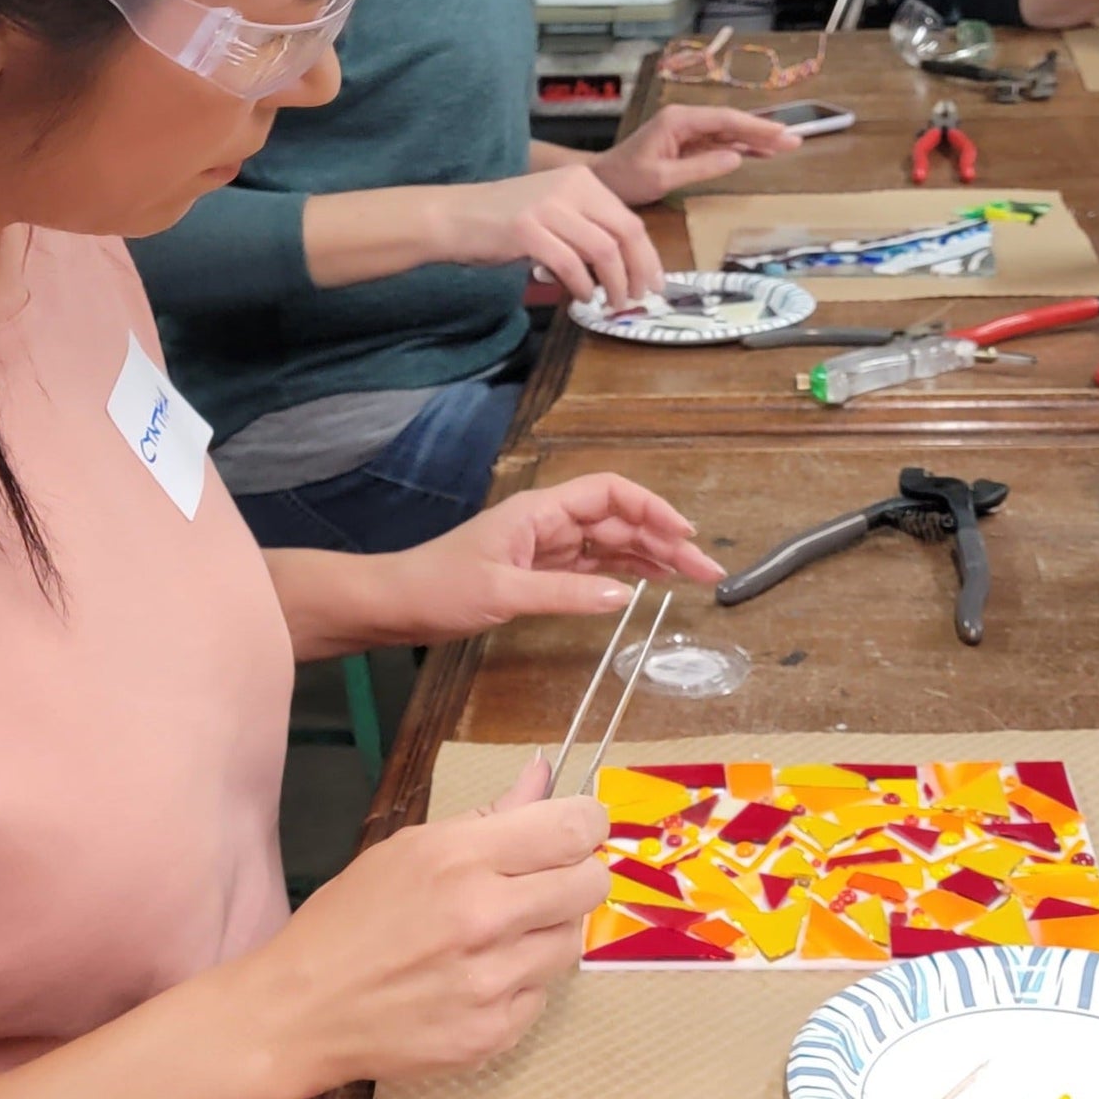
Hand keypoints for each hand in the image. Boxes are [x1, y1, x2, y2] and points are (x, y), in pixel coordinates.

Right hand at [250, 752, 610, 1084]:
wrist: (303, 1010)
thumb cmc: (350, 920)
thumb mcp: (409, 848)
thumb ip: (489, 816)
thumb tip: (542, 776)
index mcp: (459, 859)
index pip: (571, 829)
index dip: (586, 823)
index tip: (578, 828)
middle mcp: (484, 918)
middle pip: (590, 884)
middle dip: (577, 875)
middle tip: (545, 880)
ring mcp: (492, 982)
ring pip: (572, 942)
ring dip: (548, 930)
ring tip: (499, 932)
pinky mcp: (494, 1034)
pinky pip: (542, 994)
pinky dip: (521, 981)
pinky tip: (477, 975)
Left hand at [379, 474, 726, 643]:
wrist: (394, 603)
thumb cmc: (438, 588)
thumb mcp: (503, 592)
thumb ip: (566, 593)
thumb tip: (624, 595)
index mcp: (540, 511)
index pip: (609, 494)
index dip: (651, 508)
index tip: (684, 533)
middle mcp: (547, 523)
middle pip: (618, 521)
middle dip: (664, 540)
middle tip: (705, 571)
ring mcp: (545, 547)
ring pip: (610, 545)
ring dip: (651, 558)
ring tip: (691, 578)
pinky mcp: (538, 571)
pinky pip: (592, 566)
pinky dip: (623, 572)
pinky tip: (648, 584)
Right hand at [447, 168, 661, 306]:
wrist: (454, 216)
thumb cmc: (503, 220)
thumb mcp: (553, 212)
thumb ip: (586, 229)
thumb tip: (625, 265)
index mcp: (582, 181)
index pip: (630, 220)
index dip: (648, 256)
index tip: (653, 282)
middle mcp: (570, 188)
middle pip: (625, 234)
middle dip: (638, 272)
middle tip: (638, 298)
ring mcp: (548, 208)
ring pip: (603, 251)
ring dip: (613, 285)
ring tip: (610, 303)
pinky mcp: (528, 231)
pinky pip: (571, 265)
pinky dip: (583, 286)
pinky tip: (582, 297)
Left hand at [592, 104, 801, 205]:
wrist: (601, 181)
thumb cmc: (625, 179)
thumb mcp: (661, 177)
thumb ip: (699, 167)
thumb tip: (736, 158)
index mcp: (678, 120)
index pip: (725, 120)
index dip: (755, 126)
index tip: (781, 133)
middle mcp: (685, 120)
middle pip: (731, 123)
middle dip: (763, 131)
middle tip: (795, 140)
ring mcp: (686, 131)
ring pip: (728, 133)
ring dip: (756, 139)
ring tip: (787, 147)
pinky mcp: (686, 144)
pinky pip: (719, 144)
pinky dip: (741, 148)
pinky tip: (761, 154)